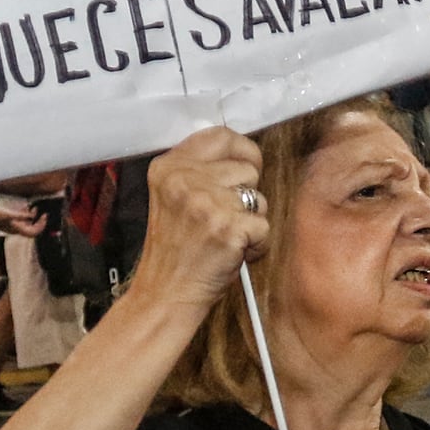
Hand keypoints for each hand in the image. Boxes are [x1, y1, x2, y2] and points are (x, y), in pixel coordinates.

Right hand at [0, 202, 47, 241]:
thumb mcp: (8, 214)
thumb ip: (21, 215)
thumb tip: (33, 216)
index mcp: (17, 229)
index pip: (33, 233)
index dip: (41, 226)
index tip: (44, 217)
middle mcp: (15, 229)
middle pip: (31, 230)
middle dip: (39, 222)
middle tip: (43, 214)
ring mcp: (11, 225)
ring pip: (25, 224)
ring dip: (32, 218)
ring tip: (35, 208)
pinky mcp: (7, 221)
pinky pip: (19, 220)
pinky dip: (24, 214)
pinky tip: (25, 207)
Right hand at [138, 126, 268, 310]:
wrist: (165, 294)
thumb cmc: (176, 250)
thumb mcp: (174, 197)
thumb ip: (199, 171)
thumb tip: (243, 155)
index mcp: (169, 167)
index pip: (221, 136)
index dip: (243, 151)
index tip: (247, 168)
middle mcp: (184, 179)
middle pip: (247, 169)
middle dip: (245, 197)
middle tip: (220, 222)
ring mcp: (205, 203)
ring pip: (259, 198)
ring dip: (251, 222)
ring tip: (224, 238)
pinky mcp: (227, 228)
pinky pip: (264, 227)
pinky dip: (257, 245)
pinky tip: (234, 254)